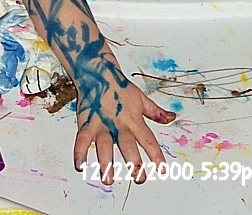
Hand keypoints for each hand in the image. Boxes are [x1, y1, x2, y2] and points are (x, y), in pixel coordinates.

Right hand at [74, 60, 175, 184]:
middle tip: (139, 178)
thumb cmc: (120, 87)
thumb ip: (155, 111)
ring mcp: (101, 123)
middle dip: (134, 162)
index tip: (162, 170)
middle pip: (127, 144)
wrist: (97, 72)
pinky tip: (79, 166)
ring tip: (108, 179)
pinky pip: (81, 139)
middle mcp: (118, 123)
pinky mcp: (86, 122)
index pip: (148, 139)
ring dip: (105, 163)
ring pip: (104, 145)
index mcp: (134, 118)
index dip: (155, 155)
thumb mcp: (141, 98)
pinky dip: (79, 153)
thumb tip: (172, 118)